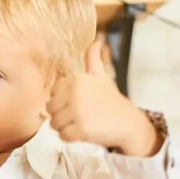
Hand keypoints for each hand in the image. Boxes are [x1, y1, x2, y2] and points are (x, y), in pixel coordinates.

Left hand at [47, 40, 160, 155]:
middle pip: (51, 109)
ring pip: (55, 123)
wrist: (129, 123)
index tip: (76, 103)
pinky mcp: (81, 130)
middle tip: (78, 116)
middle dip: (61, 115)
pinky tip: (83, 133)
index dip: (62, 101)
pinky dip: (71, 138)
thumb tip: (96, 40)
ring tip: (80, 124)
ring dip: (65, 127)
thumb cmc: (111, 100)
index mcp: (77, 79)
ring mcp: (79, 112)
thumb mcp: (101, 76)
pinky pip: (63, 136)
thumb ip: (93, 59)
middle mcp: (77, 93)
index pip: (52, 93)